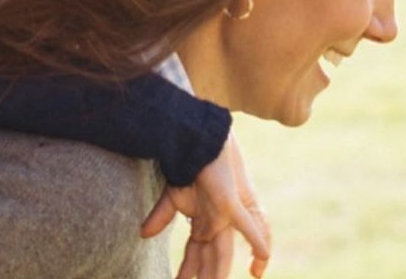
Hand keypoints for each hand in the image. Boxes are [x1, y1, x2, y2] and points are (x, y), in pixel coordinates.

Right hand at [140, 132, 269, 278]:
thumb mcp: (171, 196)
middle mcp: (215, 224)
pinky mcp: (231, 204)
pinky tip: (262, 260)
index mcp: (203, 224)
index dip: (187, 272)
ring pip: (223, 252)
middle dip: (204, 277)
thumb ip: (160, 217)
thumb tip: (143, 235)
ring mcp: (224, 216)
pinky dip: (256, 243)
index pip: (195, 255)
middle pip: (210, 259)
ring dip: (218, 271)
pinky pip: (246, 227)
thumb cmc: (188, 166)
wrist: (196, 141)